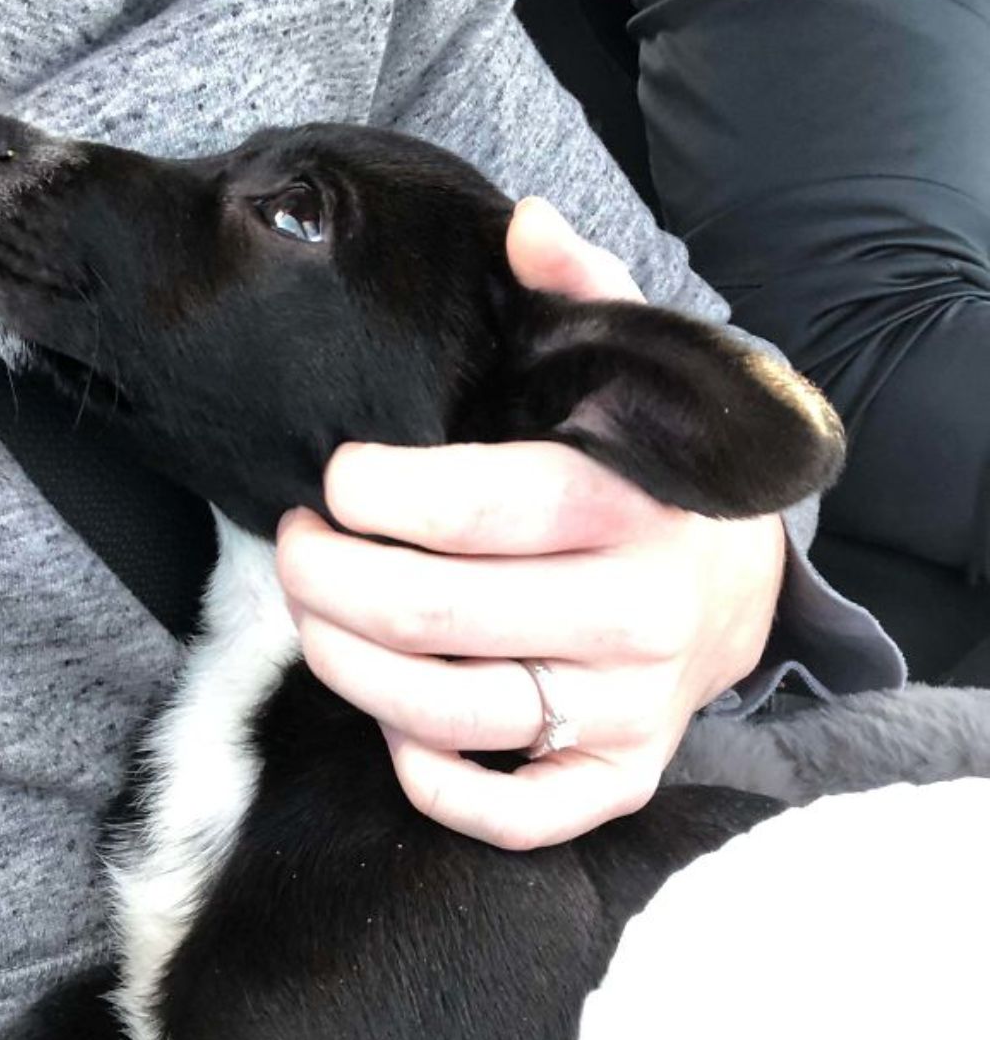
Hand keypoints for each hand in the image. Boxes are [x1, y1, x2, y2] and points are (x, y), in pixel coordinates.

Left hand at [276, 198, 785, 849]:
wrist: (741, 589)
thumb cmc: (655, 476)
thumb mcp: (637, 372)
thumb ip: (581, 293)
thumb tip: (522, 225)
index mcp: (636, 506)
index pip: (478, 507)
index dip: (376, 495)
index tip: (336, 479)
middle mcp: (639, 617)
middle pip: (434, 616)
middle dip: (327, 578)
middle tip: (298, 546)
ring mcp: (629, 710)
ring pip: (447, 716)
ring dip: (346, 666)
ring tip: (315, 617)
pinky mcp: (619, 779)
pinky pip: (509, 815)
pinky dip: (431, 778)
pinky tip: (398, 725)